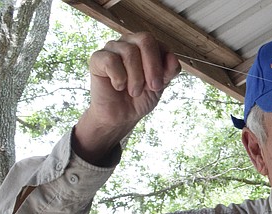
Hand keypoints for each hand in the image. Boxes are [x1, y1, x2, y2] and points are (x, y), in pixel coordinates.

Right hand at [74, 33, 180, 163]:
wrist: (121, 116)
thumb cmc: (140, 97)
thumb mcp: (160, 85)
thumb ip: (169, 71)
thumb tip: (173, 58)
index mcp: (146, 46)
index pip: (159, 43)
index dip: (162, 65)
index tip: (160, 84)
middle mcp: (129, 42)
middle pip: (145, 39)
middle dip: (152, 67)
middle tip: (152, 87)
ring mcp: (112, 48)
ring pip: (129, 52)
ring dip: (136, 78)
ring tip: (134, 92)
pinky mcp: (97, 58)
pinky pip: (111, 60)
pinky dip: (119, 78)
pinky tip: (118, 86)